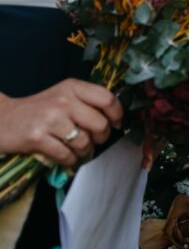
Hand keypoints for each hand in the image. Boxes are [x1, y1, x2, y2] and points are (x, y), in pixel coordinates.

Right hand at [0, 79, 122, 167]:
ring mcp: (50, 119)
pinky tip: (66, 157)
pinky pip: (66, 155)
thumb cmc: (38, 109)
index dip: (117, 115)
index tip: (116, 124)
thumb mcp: (64, 95)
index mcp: (73, 87)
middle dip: (102, 137)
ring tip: (78, 150)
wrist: (2, 119)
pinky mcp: (37, 138)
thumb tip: (116, 117)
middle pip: (100, 124)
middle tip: (95, 140)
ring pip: (84, 142)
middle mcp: (63, 100)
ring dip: (84, 151)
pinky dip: (70, 160)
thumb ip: (87, 101)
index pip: (108, 99)